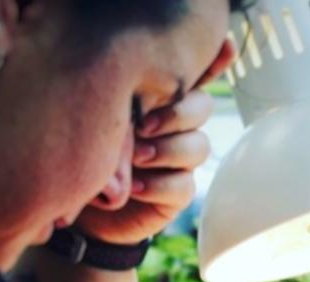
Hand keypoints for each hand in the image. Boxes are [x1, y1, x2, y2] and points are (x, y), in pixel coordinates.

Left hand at [75, 39, 235, 244]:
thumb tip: (137, 117)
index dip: (215, 62)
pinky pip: (183, 185)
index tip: (225, 45)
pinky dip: (158, 185)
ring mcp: (179, 161)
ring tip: (137, 158)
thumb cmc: (88, 156)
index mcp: (159, 101)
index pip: (193, 77)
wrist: (84, 208)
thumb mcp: (99, 127)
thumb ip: (120, 112)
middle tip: (143, 126)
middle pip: (202, 108)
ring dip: (167, 151)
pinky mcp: (177, 194)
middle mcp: (176, 127)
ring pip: (198, 146)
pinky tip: (135, 187)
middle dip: (177, 114)